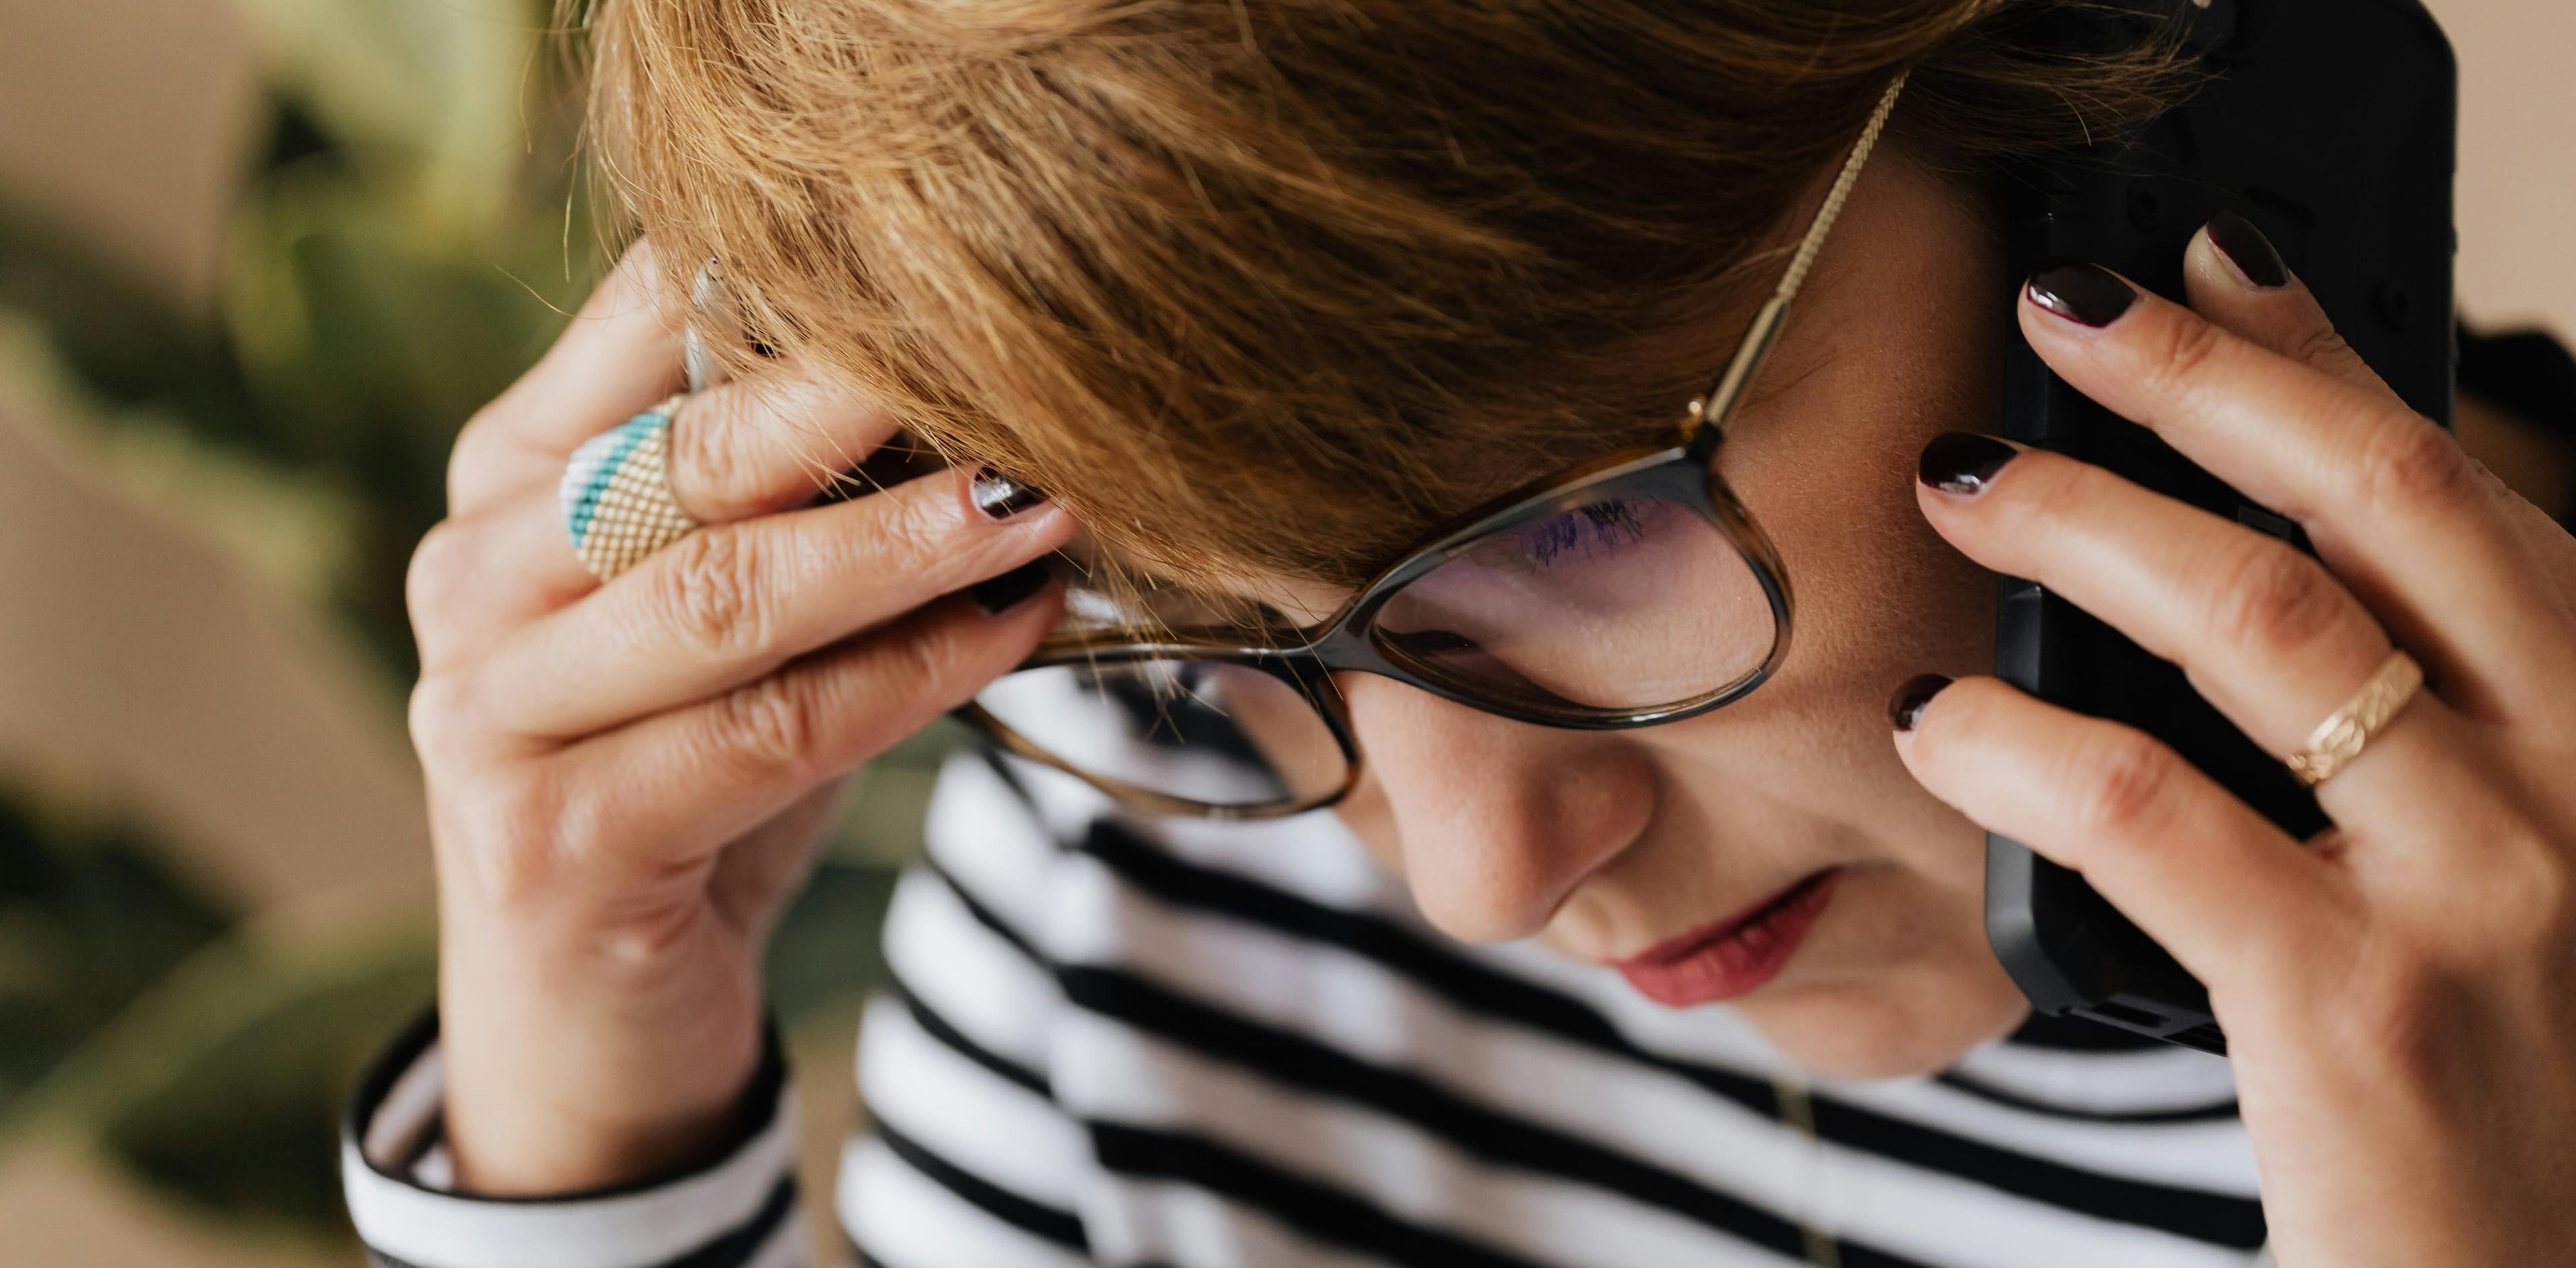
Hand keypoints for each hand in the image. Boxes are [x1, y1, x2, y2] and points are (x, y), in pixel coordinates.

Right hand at [408, 241, 1071, 1192]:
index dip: (789, 280)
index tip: (948, 255)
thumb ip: (796, 505)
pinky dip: (903, 679)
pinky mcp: (549, 839)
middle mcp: (473, 576)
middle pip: (685, 456)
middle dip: (859, 401)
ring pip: (725, 595)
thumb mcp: (731, 620)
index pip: (638, 327)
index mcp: (508, 480)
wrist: (590, 1019)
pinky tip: (1006, 635)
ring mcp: (490, 711)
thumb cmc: (687, 780)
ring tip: (1040, 503)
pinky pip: (763, 732)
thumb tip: (988, 395)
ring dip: (904, 545)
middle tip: (1016, 360)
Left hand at [1893, 221, 2575, 1265]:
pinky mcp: (2365, 1008)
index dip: (2319, 352)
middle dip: (2203, 380)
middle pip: (2382, 498)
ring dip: (2089, 526)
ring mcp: (2492, 888)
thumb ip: (2404, 712)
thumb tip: (2236, 556)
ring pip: (2264, 624)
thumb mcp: (2491, 862)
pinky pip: (2154, 812)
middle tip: (2055, 317)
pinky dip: (2020, 740)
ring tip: (1964, 484)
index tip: (2200, 267)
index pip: (2455, 482)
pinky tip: (1940, 721)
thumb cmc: (2501, 1085)